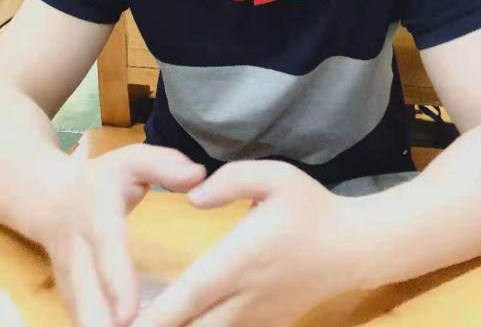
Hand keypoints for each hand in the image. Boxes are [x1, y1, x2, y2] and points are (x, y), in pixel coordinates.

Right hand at [35, 144, 205, 326]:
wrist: (50, 199)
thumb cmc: (103, 180)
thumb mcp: (133, 160)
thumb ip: (166, 165)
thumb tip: (199, 175)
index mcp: (97, 215)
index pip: (107, 249)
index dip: (117, 282)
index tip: (129, 314)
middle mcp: (78, 252)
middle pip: (85, 293)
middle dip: (101, 322)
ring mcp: (69, 279)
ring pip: (79, 312)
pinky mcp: (69, 297)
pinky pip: (83, 319)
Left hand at [132, 160, 364, 326]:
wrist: (353, 248)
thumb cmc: (311, 208)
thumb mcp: (277, 176)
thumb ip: (232, 180)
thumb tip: (193, 197)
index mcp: (241, 258)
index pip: (188, 294)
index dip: (153, 316)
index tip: (121, 323)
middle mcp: (244, 296)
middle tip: (118, 322)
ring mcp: (255, 318)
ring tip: (144, 321)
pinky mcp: (265, 326)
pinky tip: (183, 319)